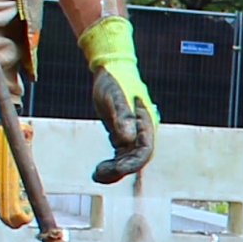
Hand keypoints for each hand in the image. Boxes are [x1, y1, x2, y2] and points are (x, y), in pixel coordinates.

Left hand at [82, 16, 158, 182]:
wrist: (109, 67)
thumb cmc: (114, 80)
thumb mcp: (114, 98)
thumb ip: (122, 118)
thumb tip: (128, 139)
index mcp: (145, 123)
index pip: (144, 151)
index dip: (133, 164)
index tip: (117, 170)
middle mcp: (142, 131)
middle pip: (137, 159)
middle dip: (120, 170)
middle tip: (98, 174)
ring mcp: (133, 133)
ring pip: (128, 160)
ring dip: (115, 170)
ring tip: (96, 175)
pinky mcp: (122, 134)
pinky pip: (120, 155)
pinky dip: (112, 164)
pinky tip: (98, 170)